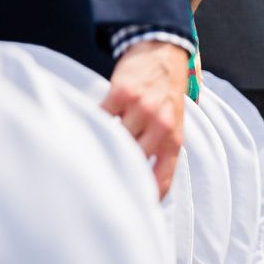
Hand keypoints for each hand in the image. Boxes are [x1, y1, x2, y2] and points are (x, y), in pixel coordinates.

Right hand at [101, 40, 187, 197]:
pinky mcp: (122, 93)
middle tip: (101, 182)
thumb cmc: (166, 95)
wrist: (164, 53)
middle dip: (118, 170)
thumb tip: (142, 182)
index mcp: (174, 139)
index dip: (147, 199)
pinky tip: (89, 124)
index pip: (161, 179)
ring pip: (114, 138)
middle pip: (133, 160)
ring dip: (102, 144)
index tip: (132, 209)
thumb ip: (160, 150)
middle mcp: (160, 125)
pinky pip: (102, 117)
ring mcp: (141, 108)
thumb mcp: (173, 124)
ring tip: (90, 151)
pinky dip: (94, 122)